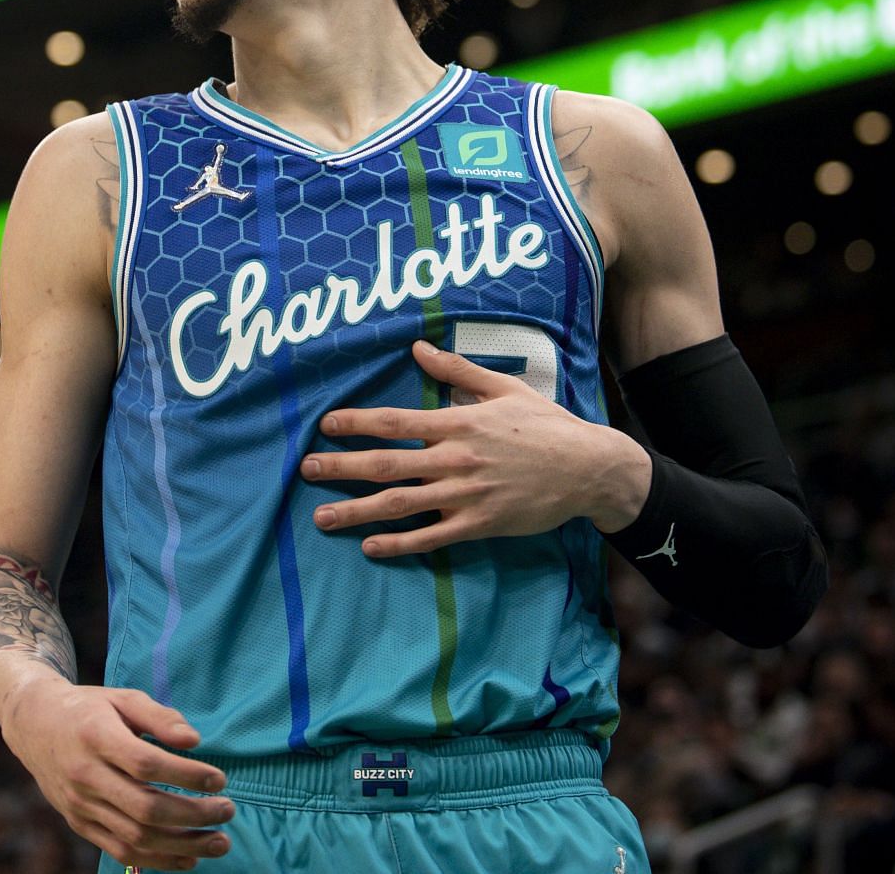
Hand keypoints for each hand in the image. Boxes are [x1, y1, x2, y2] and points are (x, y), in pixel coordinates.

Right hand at [1, 680, 234, 869]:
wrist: (34, 725)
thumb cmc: (89, 708)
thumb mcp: (123, 699)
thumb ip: (160, 717)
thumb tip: (194, 741)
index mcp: (96, 737)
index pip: (146, 764)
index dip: (186, 776)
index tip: (219, 779)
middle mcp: (85, 776)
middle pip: (145, 808)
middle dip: (194, 815)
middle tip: (228, 810)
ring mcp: (81, 805)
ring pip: (136, 837)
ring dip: (183, 845)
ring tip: (220, 842)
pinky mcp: (80, 824)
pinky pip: (120, 850)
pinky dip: (158, 859)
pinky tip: (189, 858)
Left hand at [301, 339, 649, 556]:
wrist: (588, 468)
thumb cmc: (546, 426)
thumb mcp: (503, 389)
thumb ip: (457, 370)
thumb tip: (418, 348)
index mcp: (458, 423)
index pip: (395, 421)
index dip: (356, 423)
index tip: (325, 425)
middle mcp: (455, 458)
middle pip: (386, 464)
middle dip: (341, 467)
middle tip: (306, 471)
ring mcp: (465, 495)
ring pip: (401, 504)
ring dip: (358, 511)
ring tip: (322, 518)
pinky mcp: (479, 525)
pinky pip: (432, 537)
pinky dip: (400, 544)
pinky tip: (371, 547)